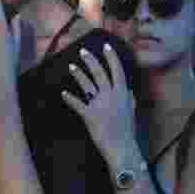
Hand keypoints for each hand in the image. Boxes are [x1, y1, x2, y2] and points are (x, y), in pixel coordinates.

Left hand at [60, 44, 138, 158]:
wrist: (122, 147)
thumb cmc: (127, 131)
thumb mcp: (131, 112)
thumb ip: (130, 100)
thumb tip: (129, 91)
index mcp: (123, 94)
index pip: (117, 70)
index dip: (111, 57)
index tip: (106, 46)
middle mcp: (111, 95)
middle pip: (99, 73)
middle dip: (90, 60)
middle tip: (82, 51)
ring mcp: (99, 104)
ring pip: (87, 84)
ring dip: (78, 74)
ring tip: (71, 66)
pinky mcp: (89, 115)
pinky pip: (77, 104)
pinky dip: (69, 98)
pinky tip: (63, 93)